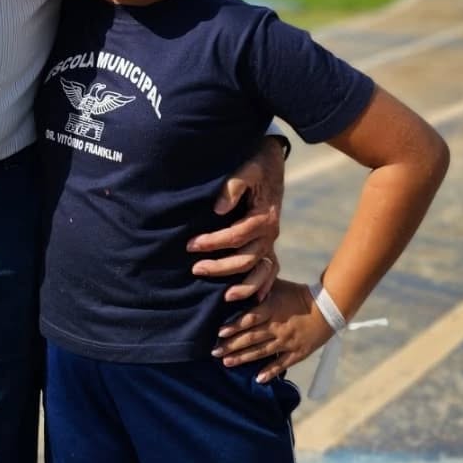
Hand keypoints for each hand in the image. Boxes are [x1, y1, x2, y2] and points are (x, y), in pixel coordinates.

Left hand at [186, 136, 285, 300]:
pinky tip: (252, 301)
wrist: (271, 161)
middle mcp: (270, 233)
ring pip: (258, 271)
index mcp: (264, 217)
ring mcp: (270, 241)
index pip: (236, 236)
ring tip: (223, 296)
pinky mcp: (267, 244)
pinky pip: (269, 272)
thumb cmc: (256, 164)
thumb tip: (219, 209)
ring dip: (242, 286)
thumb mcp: (247, 168)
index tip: (190, 245)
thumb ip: (234, 186)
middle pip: (245, 259)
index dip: (212, 242)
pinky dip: (262, 287)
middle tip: (195, 269)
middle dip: (220, 267)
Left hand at [210, 278, 333, 382]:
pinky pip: (281, 364)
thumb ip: (259, 286)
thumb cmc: (299, 294)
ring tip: (226, 363)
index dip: (234, 326)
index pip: (249, 319)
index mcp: (272, 310)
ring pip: (261, 352)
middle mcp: (277, 327)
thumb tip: (239, 283)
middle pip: (251, 338)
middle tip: (214, 352)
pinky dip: (269, 372)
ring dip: (243, 358)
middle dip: (231, 346)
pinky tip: (257, 379)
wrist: (328, 308)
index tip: (219, 333)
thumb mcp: (278, 286)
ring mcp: (287, 342)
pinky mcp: (297, 352)